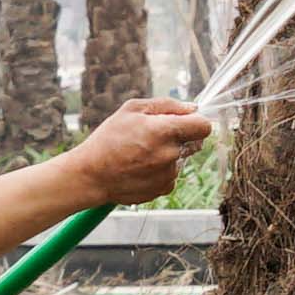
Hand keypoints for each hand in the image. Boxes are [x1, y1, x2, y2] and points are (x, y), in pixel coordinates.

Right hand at [60, 98, 211, 208]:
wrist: (91, 175)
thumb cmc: (109, 138)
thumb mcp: (132, 109)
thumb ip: (167, 105)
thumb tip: (193, 108)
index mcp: (165, 131)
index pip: (204, 127)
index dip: (197, 122)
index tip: (188, 122)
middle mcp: (171, 154)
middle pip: (194, 142)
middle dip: (180, 137)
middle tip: (154, 136)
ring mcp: (169, 174)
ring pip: (181, 159)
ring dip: (168, 154)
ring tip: (140, 154)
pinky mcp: (164, 188)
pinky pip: (171, 174)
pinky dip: (161, 170)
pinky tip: (140, 167)